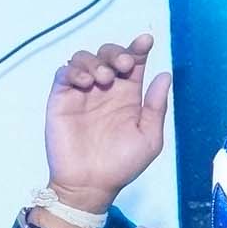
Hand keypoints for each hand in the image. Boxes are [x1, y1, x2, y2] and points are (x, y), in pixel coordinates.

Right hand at [45, 34, 172, 214]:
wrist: (90, 185)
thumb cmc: (121, 166)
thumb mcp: (149, 138)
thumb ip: (157, 107)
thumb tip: (165, 75)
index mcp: (127, 96)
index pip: (133, 62)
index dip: (139, 48)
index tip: (146, 41)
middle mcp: (105, 90)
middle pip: (109, 53)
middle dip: (117, 52)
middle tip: (124, 66)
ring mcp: (82, 93)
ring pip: (85, 58)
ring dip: (96, 61)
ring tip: (103, 79)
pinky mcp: (61, 99)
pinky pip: (64, 73)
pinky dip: (74, 71)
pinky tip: (86, 83)